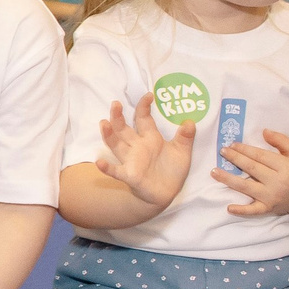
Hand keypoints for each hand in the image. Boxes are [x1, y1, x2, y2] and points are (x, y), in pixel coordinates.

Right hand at [92, 94, 194, 213]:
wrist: (167, 193)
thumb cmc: (172, 170)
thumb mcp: (182, 152)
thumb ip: (185, 137)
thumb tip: (190, 121)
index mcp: (150, 138)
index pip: (143, 119)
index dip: (144, 107)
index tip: (148, 95)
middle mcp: (137, 146)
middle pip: (124, 129)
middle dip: (119, 116)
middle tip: (116, 103)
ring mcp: (131, 160)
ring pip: (116, 145)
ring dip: (109, 135)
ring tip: (104, 123)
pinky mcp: (129, 175)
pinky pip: (116, 171)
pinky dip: (107, 167)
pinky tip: (99, 162)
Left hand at [214, 129, 288, 217]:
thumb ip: (282, 140)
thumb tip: (264, 131)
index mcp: (286, 167)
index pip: (261, 156)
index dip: (245, 149)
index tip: (232, 144)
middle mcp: (278, 182)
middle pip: (252, 168)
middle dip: (235, 159)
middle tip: (222, 151)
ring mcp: (273, 197)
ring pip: (246, 187)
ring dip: (228, 179)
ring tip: (214, 172)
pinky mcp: (269, 208)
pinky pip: (254, 210)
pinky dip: (242, 210)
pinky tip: (229, 208)